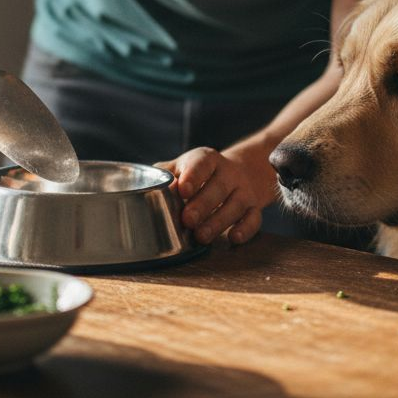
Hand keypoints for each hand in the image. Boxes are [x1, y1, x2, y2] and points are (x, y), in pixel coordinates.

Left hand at [155, 138, 278, 245]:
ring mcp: (243, 190)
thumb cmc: (201, 173)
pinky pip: (254, 219)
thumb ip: (165, 175)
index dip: (193, 175)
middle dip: (203, 204)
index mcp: (207, 159)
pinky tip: (233, 238)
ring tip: (202, 237)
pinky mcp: (254, 208)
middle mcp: (228, 173)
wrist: (242, 171)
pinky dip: (246, 229)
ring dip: (219, 221)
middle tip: (187, 220)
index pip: (202, 163)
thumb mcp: (183, 166)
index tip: (183, 190)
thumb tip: (142, 187)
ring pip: (236, 205)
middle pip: (219, 187)